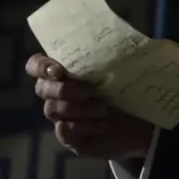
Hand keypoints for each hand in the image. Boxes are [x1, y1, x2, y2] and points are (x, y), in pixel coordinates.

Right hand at [26, 54, 152, 159]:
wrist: (142, 122)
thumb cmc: (128, 89)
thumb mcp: (124, 69)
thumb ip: (114, 54)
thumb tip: (124, 40)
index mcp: (65, 72)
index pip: (36, 65)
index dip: (40, 67)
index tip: (58, 70)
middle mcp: (57, 94)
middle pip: (41, 88)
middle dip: (64, 89)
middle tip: (90, 90)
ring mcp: (61, 116)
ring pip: (53, 110)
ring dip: (79, 108)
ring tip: (104, 108)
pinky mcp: (70, 138)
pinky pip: (64, 131)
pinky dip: (84, 126)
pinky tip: (103, 124)